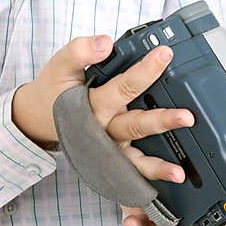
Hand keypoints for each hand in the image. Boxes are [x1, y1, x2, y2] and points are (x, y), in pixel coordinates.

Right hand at [12, 34, 191, 184]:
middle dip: (161, 122)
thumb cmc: (55, 89)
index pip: (122, 86)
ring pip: (133, 159)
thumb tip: (106, 43)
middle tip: (187, 117)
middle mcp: (100, 130)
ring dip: (156, 166)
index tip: (166, 54)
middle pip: (134, 126)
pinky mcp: (111, 160)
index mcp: (90, 105)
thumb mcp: (61, 65)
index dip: (145, 70)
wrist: (38, 118)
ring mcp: (106, 149)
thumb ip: (80, 51)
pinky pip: (130, 174)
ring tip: (179, 172)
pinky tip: (170, 182)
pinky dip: (147, 181)